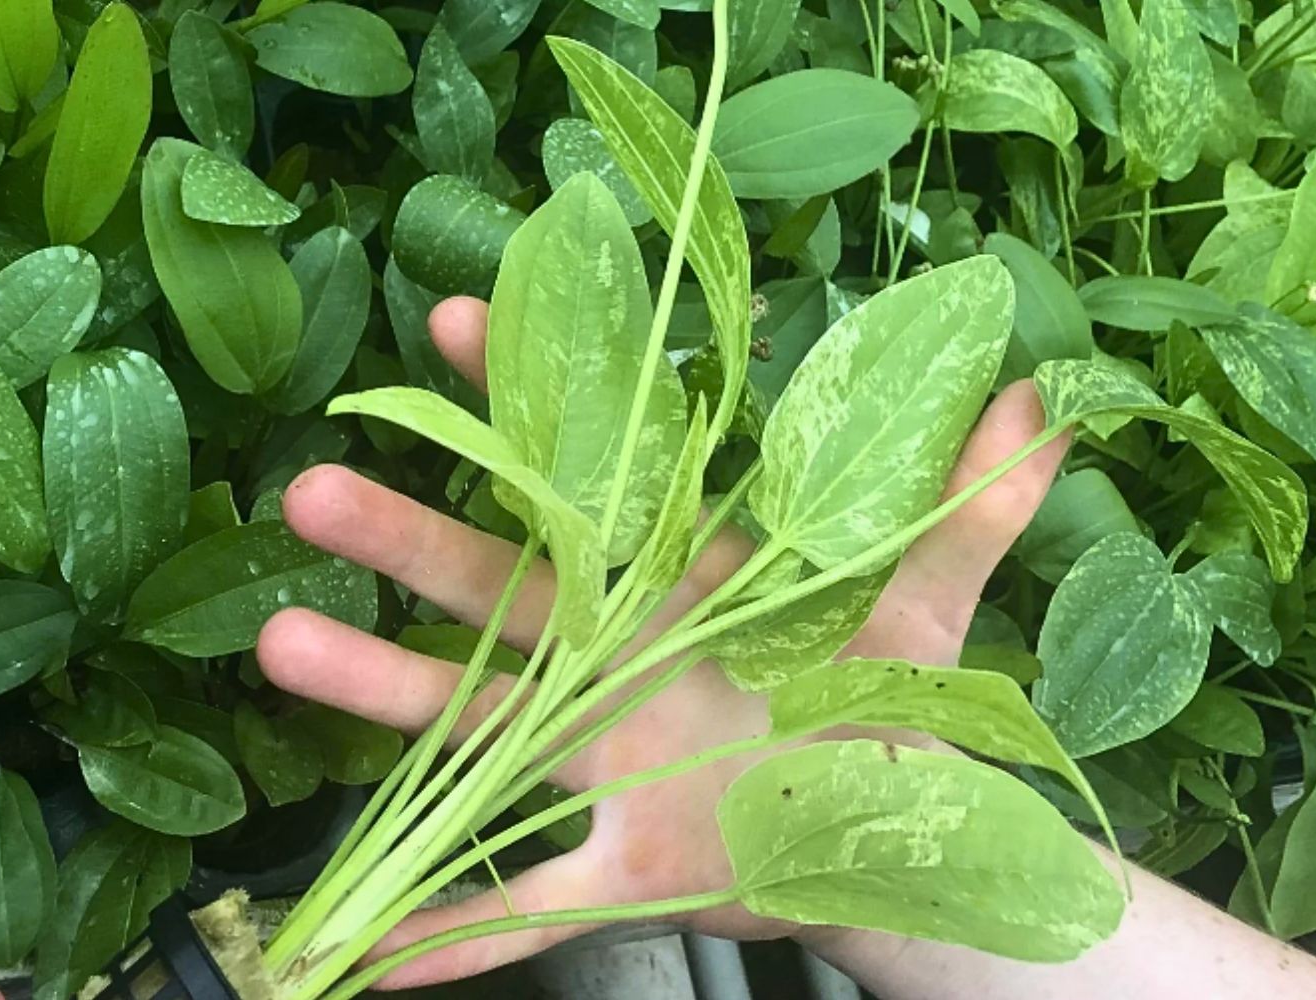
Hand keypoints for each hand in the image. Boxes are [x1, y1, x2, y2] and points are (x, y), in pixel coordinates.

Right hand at [257, 296, 1067, 988]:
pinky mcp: (616, 860)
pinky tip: (372, 948)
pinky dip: (453, 928)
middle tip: (315, 484)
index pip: (592, 478)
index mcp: (674, 584)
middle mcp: (614, 656)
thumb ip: (975, 505)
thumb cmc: (889, 700)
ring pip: (470, 718)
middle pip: (495, 585)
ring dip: (377, 687)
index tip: (461, 321)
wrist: (893, 828)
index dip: (532, 400)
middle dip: (408, 531)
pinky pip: (519, 896)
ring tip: (277, 645)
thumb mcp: (927, 602)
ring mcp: (600, 757)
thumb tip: (1038, 399)